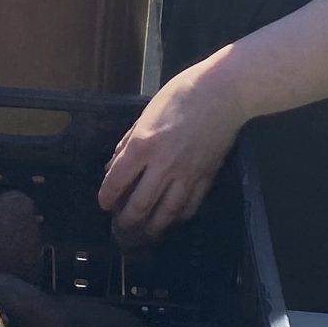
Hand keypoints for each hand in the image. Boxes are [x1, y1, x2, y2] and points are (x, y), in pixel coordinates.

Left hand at [98, 59, 246, 244]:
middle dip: (127, 220)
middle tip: (121, 227)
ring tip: (144, 233)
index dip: (107, 197)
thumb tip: (113, 165)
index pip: (117, 181)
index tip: (104, 203)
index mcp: (143, 145)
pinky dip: (178, 217)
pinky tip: (172, 219)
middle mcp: (163, 165)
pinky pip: (190, 206)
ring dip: (152, 227)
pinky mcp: (206, 177)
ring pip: (166, 212)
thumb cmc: (181, 95)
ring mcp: (187, 174)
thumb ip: (128, 142)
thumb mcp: (145, 114)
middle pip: (140, 205)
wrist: (223, 93)